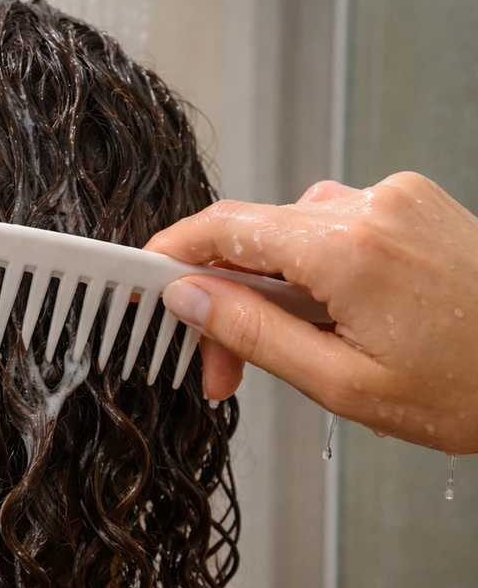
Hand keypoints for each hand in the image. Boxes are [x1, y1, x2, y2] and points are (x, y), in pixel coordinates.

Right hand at [145, 172, 477, 453]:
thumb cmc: (474, 388)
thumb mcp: (344, 384)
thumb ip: (254, 334)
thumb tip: (189, 299)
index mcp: (348, 247)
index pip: (222, 228)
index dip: (169, 254)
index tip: (142, 283)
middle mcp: (369, 205)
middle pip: (254, 237)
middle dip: (225, 300)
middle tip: (220, 368)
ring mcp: (395, 199)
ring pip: (290, 236)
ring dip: (270, 291)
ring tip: (287, 353)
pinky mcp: (411, 204)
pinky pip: (331, 229)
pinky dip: (312, 273)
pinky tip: (330, 319)